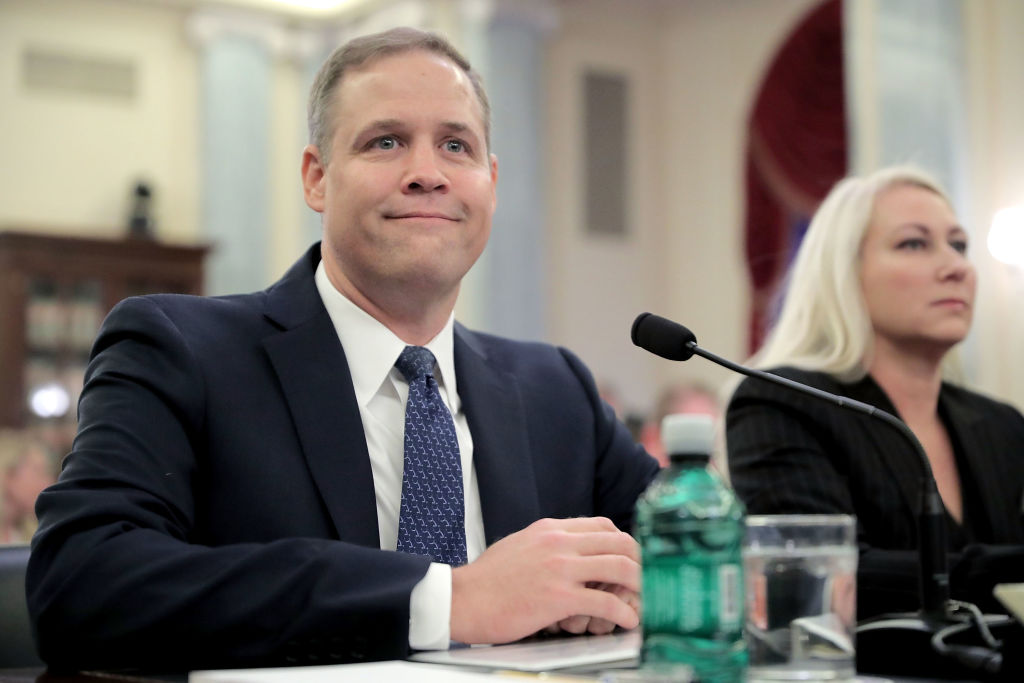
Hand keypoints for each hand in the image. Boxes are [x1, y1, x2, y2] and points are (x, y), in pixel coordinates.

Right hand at [450, 517, 640, 643]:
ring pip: (619, 567)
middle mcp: (559, 543)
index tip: (631, 559)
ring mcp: (560, 569)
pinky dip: (624, 612)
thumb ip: (547, 544)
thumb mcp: (519, 545)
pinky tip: (628, 620)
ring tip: (646, 600)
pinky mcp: (559, 598)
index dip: (623, 543)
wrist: (463, 599)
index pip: (602, 526)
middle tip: (648, 579)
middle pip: (619, 542)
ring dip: (639, 585)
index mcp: (550, 529)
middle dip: (641, 562)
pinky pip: (605, 602)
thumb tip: (568, 550)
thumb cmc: (487, 579)